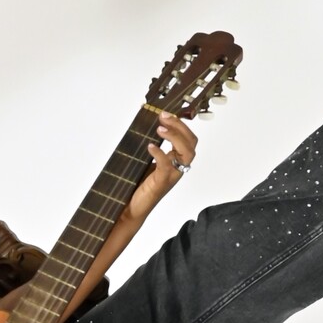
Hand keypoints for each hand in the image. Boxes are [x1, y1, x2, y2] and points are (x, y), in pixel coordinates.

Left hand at [124, 111, 198, 226]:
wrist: (131, 208)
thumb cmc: (138, 186)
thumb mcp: (145, 160)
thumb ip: (149, 145)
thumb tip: (143, 122)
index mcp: (175, 160)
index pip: (188, 138)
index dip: (180, 124)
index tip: (165, 113)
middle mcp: (177, 167)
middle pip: (191, 143)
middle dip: (180, 126)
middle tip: (163, 117)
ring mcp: (171, 175)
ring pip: (186, 153)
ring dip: (175, 137)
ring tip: (160, 129)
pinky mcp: (161, 182)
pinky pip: (167, 165)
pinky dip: (159, 153)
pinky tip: (150, 146)